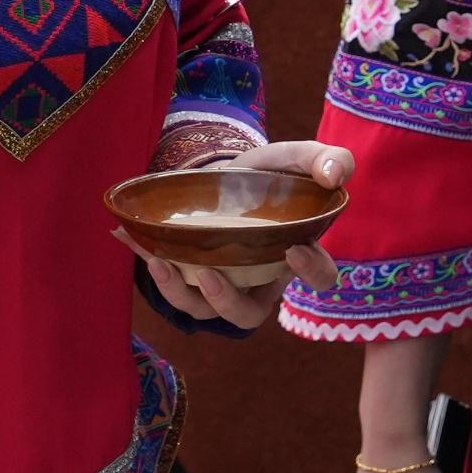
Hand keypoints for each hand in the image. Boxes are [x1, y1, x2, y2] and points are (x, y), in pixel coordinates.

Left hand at [126, 140, 351, 324]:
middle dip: (228, 302)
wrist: (220, 177)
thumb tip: (336, 174)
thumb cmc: (263, 176)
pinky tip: (135, 240)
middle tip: (210, 273)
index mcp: (293, 254)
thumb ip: (322, 158)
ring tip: (161, 262)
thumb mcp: (292, 158)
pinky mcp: (189, 279)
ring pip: (204, 310)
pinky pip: (171, 288)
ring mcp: (221, 284)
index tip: (294, 249)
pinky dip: (152, 268)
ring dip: (180, 293)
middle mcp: (258, 280)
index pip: (318, 276)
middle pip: (249, 314)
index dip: (312, 271)